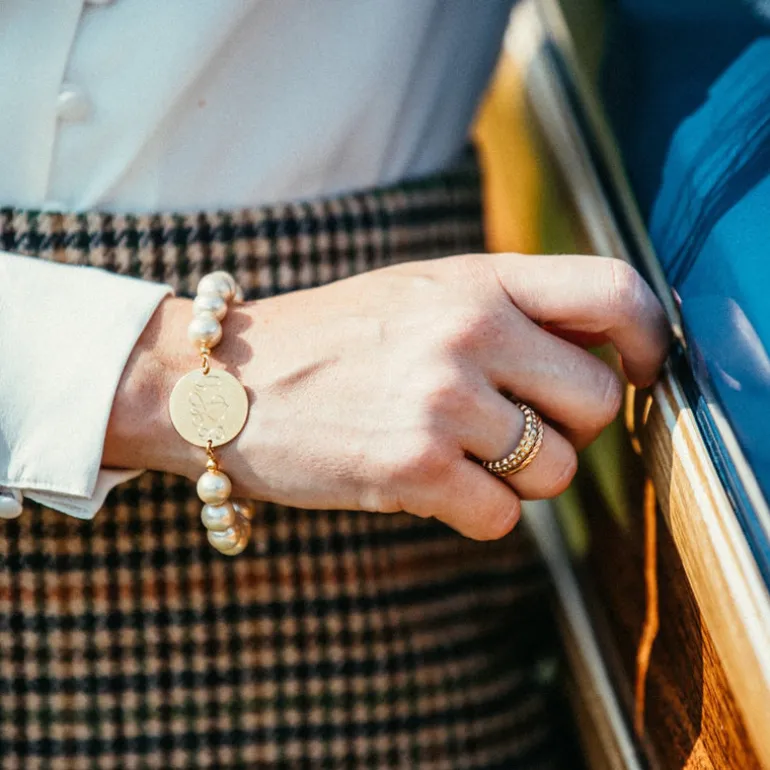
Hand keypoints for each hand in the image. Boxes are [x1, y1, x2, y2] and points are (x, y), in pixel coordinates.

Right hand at [105, 254, 668, 539]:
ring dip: (522, 478)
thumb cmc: (331, 339)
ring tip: (459, 454)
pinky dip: (479, 513)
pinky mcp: (414, 469)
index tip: (641, 370)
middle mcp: (469, 332)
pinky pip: (505, 517)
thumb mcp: (421, 293)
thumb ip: (510, 310)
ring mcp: (443, 402)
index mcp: (478, 281)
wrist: (223, 383)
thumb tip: (602, 352)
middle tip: (517, 427)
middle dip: (570, 428)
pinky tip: (432, 486)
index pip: (613, 291)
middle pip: (597, 402)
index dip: (650, 337)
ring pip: (557, 471)